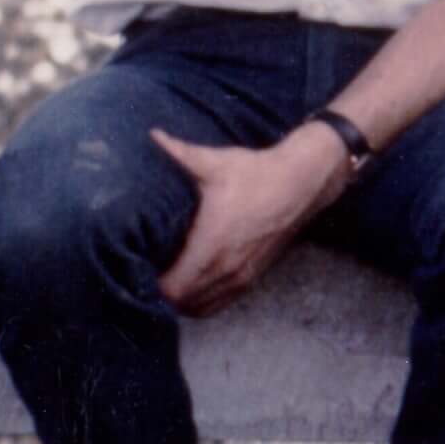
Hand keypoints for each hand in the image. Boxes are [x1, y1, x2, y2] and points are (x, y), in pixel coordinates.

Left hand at [151, 124, 352, 315]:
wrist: (301, 183)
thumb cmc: (257, 173)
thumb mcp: (215, 162)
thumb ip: (180, 153)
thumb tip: (153, 135)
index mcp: (212, 243)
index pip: (174, 288)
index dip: (153, 283)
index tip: (142, 265)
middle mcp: (227, 267)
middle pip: (183, 303)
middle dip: (161, 292)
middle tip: (147, 270)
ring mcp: (241, 276)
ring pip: (200, 308)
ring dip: (181, 300)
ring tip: (165, 278)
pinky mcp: (252, 277)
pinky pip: (219, 304)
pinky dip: (201, 302)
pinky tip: (191, 284)